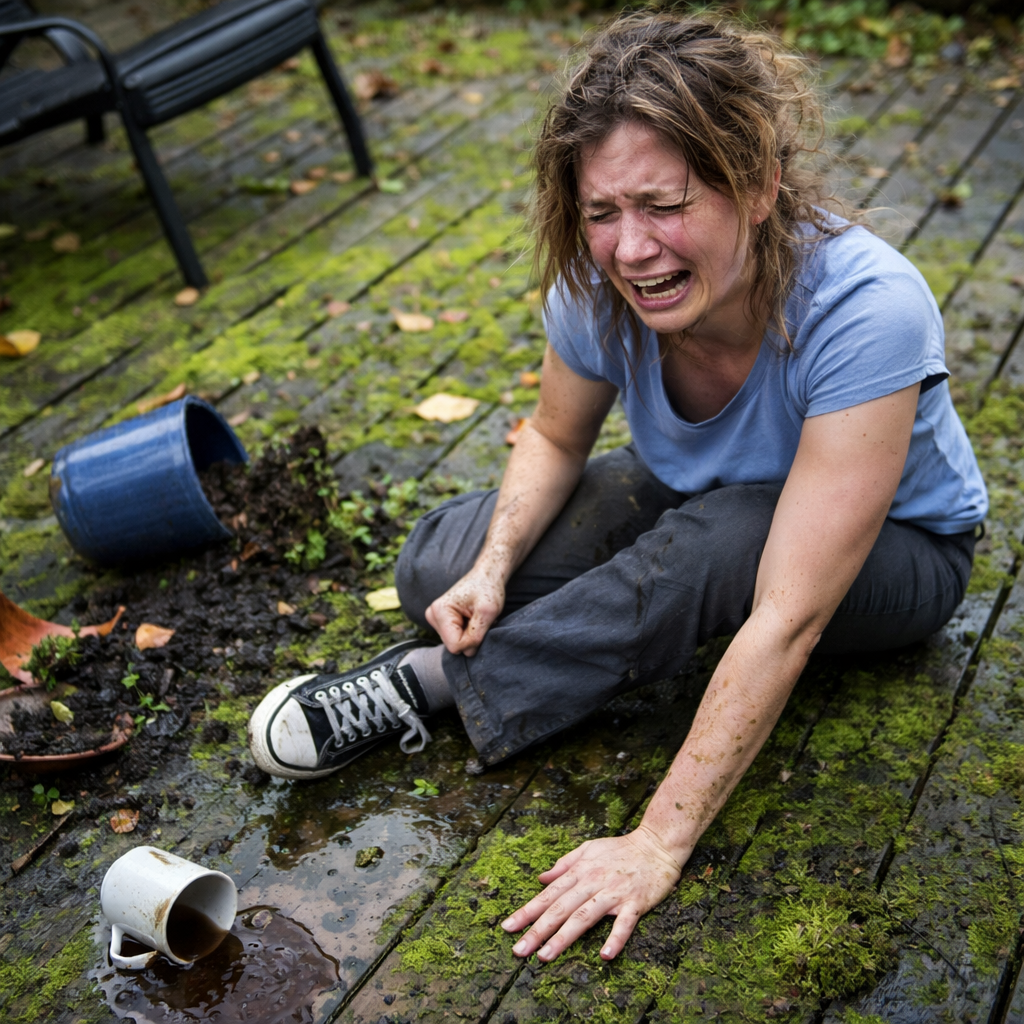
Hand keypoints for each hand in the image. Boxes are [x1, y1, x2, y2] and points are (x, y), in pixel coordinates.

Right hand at [425, 567, 505, 656]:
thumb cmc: (488, 589)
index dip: (472, 641)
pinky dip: (467, 632)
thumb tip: (468, 653)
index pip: (455, 646)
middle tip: (479, 619)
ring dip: (470, 634)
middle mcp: (432, 615)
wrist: (487, 576)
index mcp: (439, 611)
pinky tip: (471, 619)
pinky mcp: (442, 622)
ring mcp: (435, 619)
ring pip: (455, 643)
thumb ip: (477, 635)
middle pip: (453, 645)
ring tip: (476, 617)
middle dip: (471, 637)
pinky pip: (456, 638)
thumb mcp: (488, 611)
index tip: (482, 624)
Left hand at [500, 827, 683, 960]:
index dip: (527, 911)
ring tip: (545, 956)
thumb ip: (564, 864)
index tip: (508, 927)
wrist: (657, 844)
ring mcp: (614, 893)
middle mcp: (593, 882)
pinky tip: (605, 955)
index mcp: (580, 871)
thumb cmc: (620, 849)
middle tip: (519, 950)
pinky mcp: (635, 902)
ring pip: (584, 917)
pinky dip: (615, 938)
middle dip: (538, 930)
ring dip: (564, 937)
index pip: (548, 894)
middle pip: (561, 909)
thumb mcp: (588, 849)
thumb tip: (541, 878)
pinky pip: (624, 923)